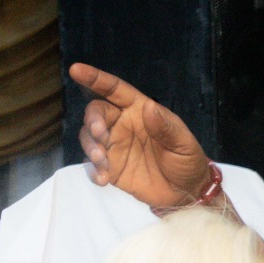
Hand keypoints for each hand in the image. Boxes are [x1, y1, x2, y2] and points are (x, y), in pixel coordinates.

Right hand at [68, 63, 211, 208]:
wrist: (186, 192)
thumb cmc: (187, 160)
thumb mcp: (183, 143)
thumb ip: (165, 127)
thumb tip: (149, 107)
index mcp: (139, 110)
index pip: (114, 90)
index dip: (95, 78)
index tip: (76, 70)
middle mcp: (122, 124)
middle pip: (96, 113)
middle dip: (93, 120)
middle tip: (100, 134)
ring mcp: (114, 147)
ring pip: (89, 137)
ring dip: (91, 147)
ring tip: (103, 162)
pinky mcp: (110, 168)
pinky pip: (92, 166)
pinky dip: (93, 171)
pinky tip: (104, 179)